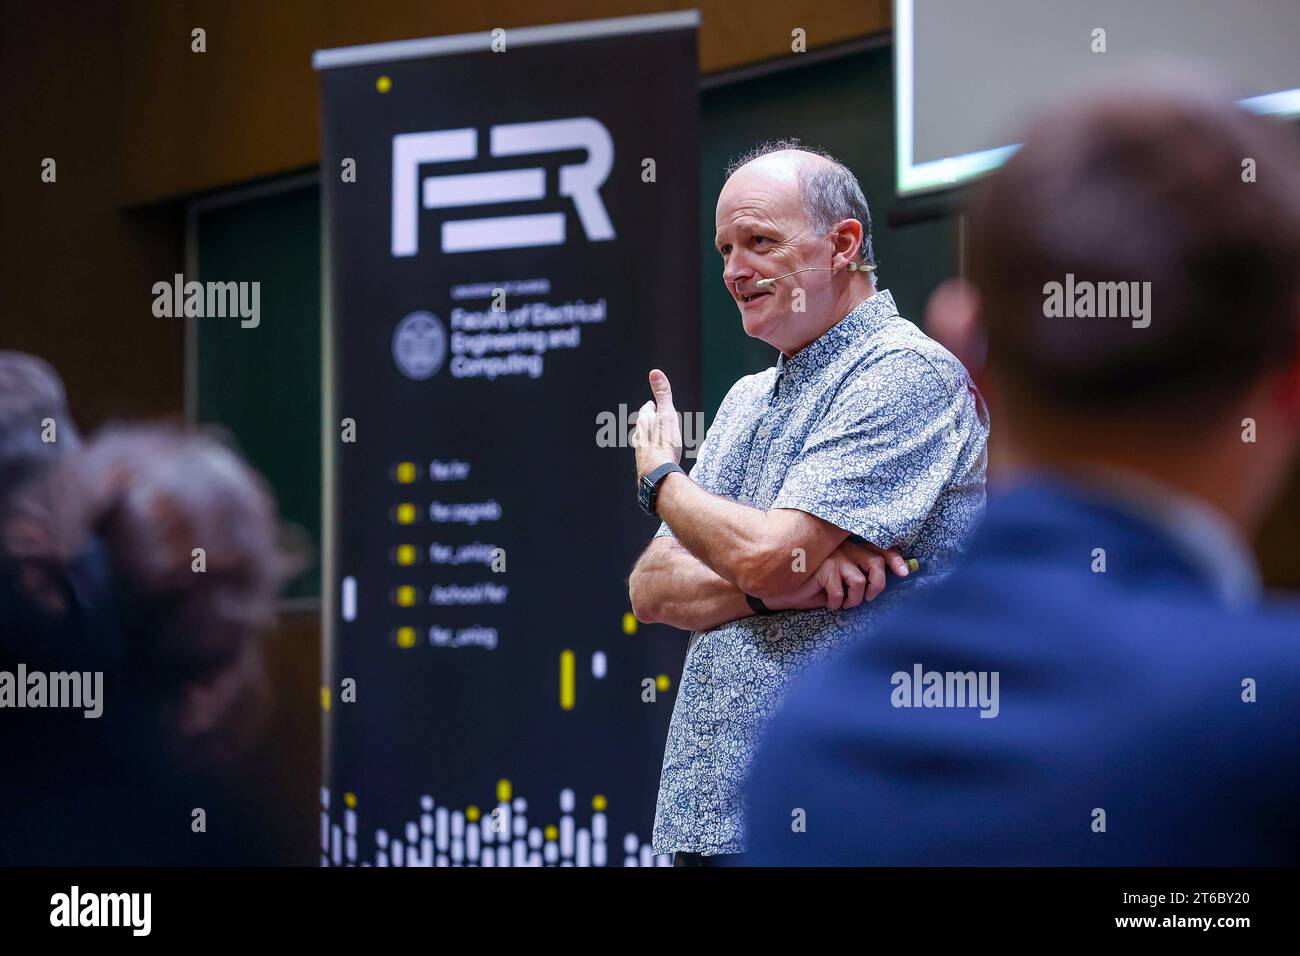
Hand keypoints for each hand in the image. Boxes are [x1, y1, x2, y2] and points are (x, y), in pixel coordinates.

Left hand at [633, 368, 682, 479]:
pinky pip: (650, 456)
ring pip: (644, 441)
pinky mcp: (646, 466)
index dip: (651, 407)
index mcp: (644, 423)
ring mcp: (642, 453)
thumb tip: (654, 372)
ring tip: (656, 438)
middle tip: (653, 419)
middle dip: (648, 422)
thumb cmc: (663, 444)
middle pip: (643, 426)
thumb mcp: (666, 414)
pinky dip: (654, 453)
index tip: (652, 405)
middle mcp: (639, 437)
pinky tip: (658, 458)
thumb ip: (662, 395)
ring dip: (650, 438)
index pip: (646, 410)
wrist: (659, 475)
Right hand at [764, 538, 909, 612]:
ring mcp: (833, 557)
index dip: (894, 559)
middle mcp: (843, 548)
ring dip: (855, 599)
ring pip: (859, 581)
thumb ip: (857, 577)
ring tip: (846, 603)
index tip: (905, 572)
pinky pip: (841, 592)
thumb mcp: (839, 581)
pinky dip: (837, 603)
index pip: (877, 548)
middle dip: (878, 584)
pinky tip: (829, 603)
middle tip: (869, 597)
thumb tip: (880, 586)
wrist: (782, 589)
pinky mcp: (824, 569)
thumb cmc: (812, 586)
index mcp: (849, 548)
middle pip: (875, 562)